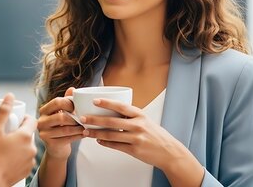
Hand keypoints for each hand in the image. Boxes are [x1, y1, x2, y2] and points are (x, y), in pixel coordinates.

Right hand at [0, 93, 36, 186]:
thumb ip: (3, 112)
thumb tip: (10, 97)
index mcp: (25, 136)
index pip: (32, 120)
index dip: (24, 118)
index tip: (15, 120)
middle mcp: (31, 148)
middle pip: (28, 133)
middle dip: (19, 131)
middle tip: (6, 133)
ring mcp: (30, 160)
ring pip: (27, 146)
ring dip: (19, 145)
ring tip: (5, 147)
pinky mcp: (26, 170)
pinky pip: (25, 158)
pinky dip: (18, 156)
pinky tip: (7, 158)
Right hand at [37, 87, 84, 159]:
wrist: (56, 148)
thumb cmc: (61, 127)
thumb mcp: (62, 112)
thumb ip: (66, 101)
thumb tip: (72, 89)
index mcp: (44, 110)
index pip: (56, 102)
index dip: (69, 103)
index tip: (77, 107)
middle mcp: (41, 121)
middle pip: (61, 116)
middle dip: (75, 118)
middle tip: (84, 119)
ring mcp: (44, 133)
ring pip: (66, 129)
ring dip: (79, 128)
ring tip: (86, 127)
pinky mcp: (50, 144)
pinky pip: (67, 139)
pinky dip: (78, 136)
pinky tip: (84, 134)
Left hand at [81, 98, 203, 184]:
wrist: (169, 152)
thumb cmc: (155, 135)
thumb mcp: (145, 120)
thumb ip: (130, 116)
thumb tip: (111, 110)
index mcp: (140, 115)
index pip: (121, 106)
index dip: (107, 103)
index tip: (94, 101)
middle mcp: (138, 125)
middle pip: (112, 121)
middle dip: (95, 120)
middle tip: (83, 118)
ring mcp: (136, 138)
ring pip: (111, 135)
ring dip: (96, 133)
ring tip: (86, 132)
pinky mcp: (135, 150)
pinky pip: (116, 146)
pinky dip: (105, 143)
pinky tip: (98, 141)